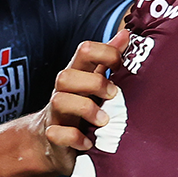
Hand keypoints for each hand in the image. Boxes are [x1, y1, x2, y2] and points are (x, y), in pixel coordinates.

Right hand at [40, 29, 129, 172]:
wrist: (51, 141)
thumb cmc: (80, 106)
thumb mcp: (94, 80)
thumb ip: (108, 59)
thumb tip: (126, 34)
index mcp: (77, 74)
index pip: (84, 51)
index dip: (105, 53)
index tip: (120, 67)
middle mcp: (63, 91)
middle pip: (66, 75)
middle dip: (94, 83)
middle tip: (114, 94)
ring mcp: (56, 113)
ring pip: (59, 101)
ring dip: (86, 109)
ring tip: (104, 120)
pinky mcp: (54, 136)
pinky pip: (57, 133)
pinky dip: (74, 138)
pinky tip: (90, 142)